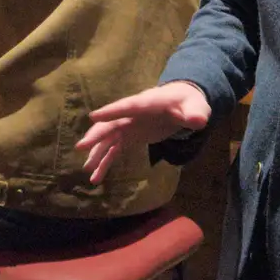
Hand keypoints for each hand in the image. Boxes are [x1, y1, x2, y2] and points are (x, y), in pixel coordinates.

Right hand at [76, 82, 210, 183]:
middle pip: (111, 124)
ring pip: (108, 139)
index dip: (112, 111)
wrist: (182, 103)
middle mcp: (132, 114)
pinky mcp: (130, 136)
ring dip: (97, 153)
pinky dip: (104, 162)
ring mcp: (129, 125)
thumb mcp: (196, 107)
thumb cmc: (188, 102)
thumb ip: (195, 113)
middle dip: (97, 135)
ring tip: (86, 171)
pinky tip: (96, 178)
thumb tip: (198, 120)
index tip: (94, 117)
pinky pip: (114, 150)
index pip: (128, 106)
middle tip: (80, 147)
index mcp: (146, 103)